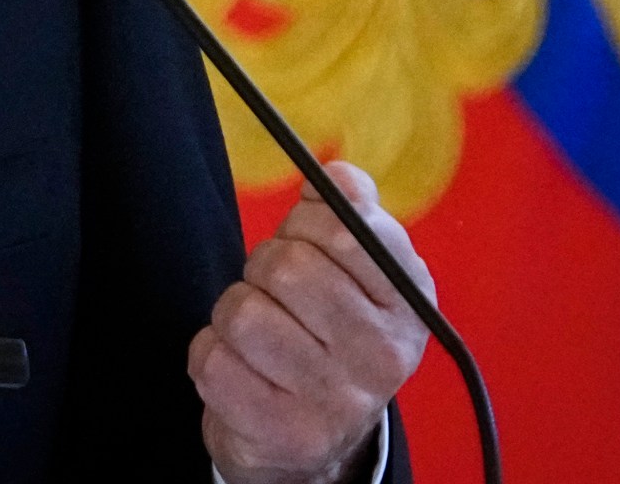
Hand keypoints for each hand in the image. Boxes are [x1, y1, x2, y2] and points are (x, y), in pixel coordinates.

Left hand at [190, 161, 430, 483]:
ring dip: (231, 313)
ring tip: (256, 334)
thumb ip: (346, 213)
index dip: (305, 221)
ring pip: (243, 311)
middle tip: (274, 294)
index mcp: (408, 302)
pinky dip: (211, 354)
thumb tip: (337, 175)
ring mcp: (336, 400)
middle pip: (287, 266)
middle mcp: (383, 355)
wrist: (316, 443)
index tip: (304, 240)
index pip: (345, 227)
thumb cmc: (327, 334)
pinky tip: (241, 368)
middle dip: (261, 268)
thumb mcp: (357, 273)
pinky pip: (213, 359)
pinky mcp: (286, 433)